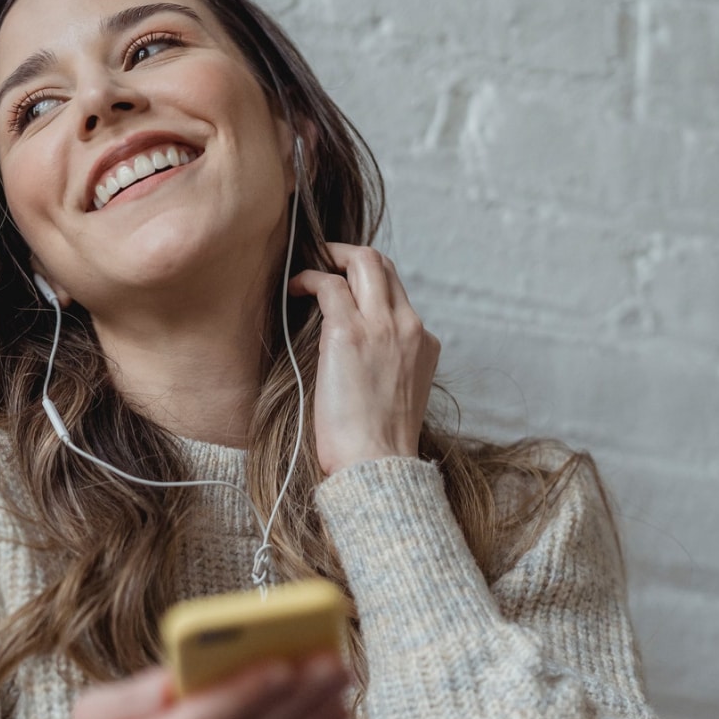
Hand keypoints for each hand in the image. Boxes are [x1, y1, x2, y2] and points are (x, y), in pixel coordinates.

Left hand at [288, 243, 440, 475]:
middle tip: (325, 259)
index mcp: (423, 344)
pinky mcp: (350, 333)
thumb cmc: (377, 445)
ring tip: (308, 267)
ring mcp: (382, 326)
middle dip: (352, 255)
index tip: (346, 290)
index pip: (398, 296)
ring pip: (364, 262)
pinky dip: (310, 278)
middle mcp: (408, 327)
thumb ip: (385, 366)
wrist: (377, 464)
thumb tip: (352, 359)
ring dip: (333, 256)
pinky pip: (330, 285)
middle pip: (385, 266)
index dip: (369, 286)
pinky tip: (294, 288)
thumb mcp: (396, 396)